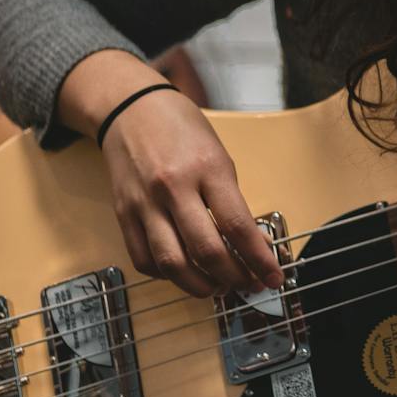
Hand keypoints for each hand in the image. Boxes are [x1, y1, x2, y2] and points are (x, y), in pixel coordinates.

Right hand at [99, 87, 283, 297]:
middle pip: (206, 251)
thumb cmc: (182, 130)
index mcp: (207, 169)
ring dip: (200, 286)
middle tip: (247, 285)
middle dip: (233, 278)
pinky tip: (184, 273)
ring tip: (218, 287)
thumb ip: (233, 201)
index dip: (259, 260)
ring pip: (172, 264)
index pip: (238, 226)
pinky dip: (167, 275)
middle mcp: (173, 188)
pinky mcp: (123, 214)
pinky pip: (143, 259)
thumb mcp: (219, 157)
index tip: (273, 277)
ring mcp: (145, 203)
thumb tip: (252, 244)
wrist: (132, 109)